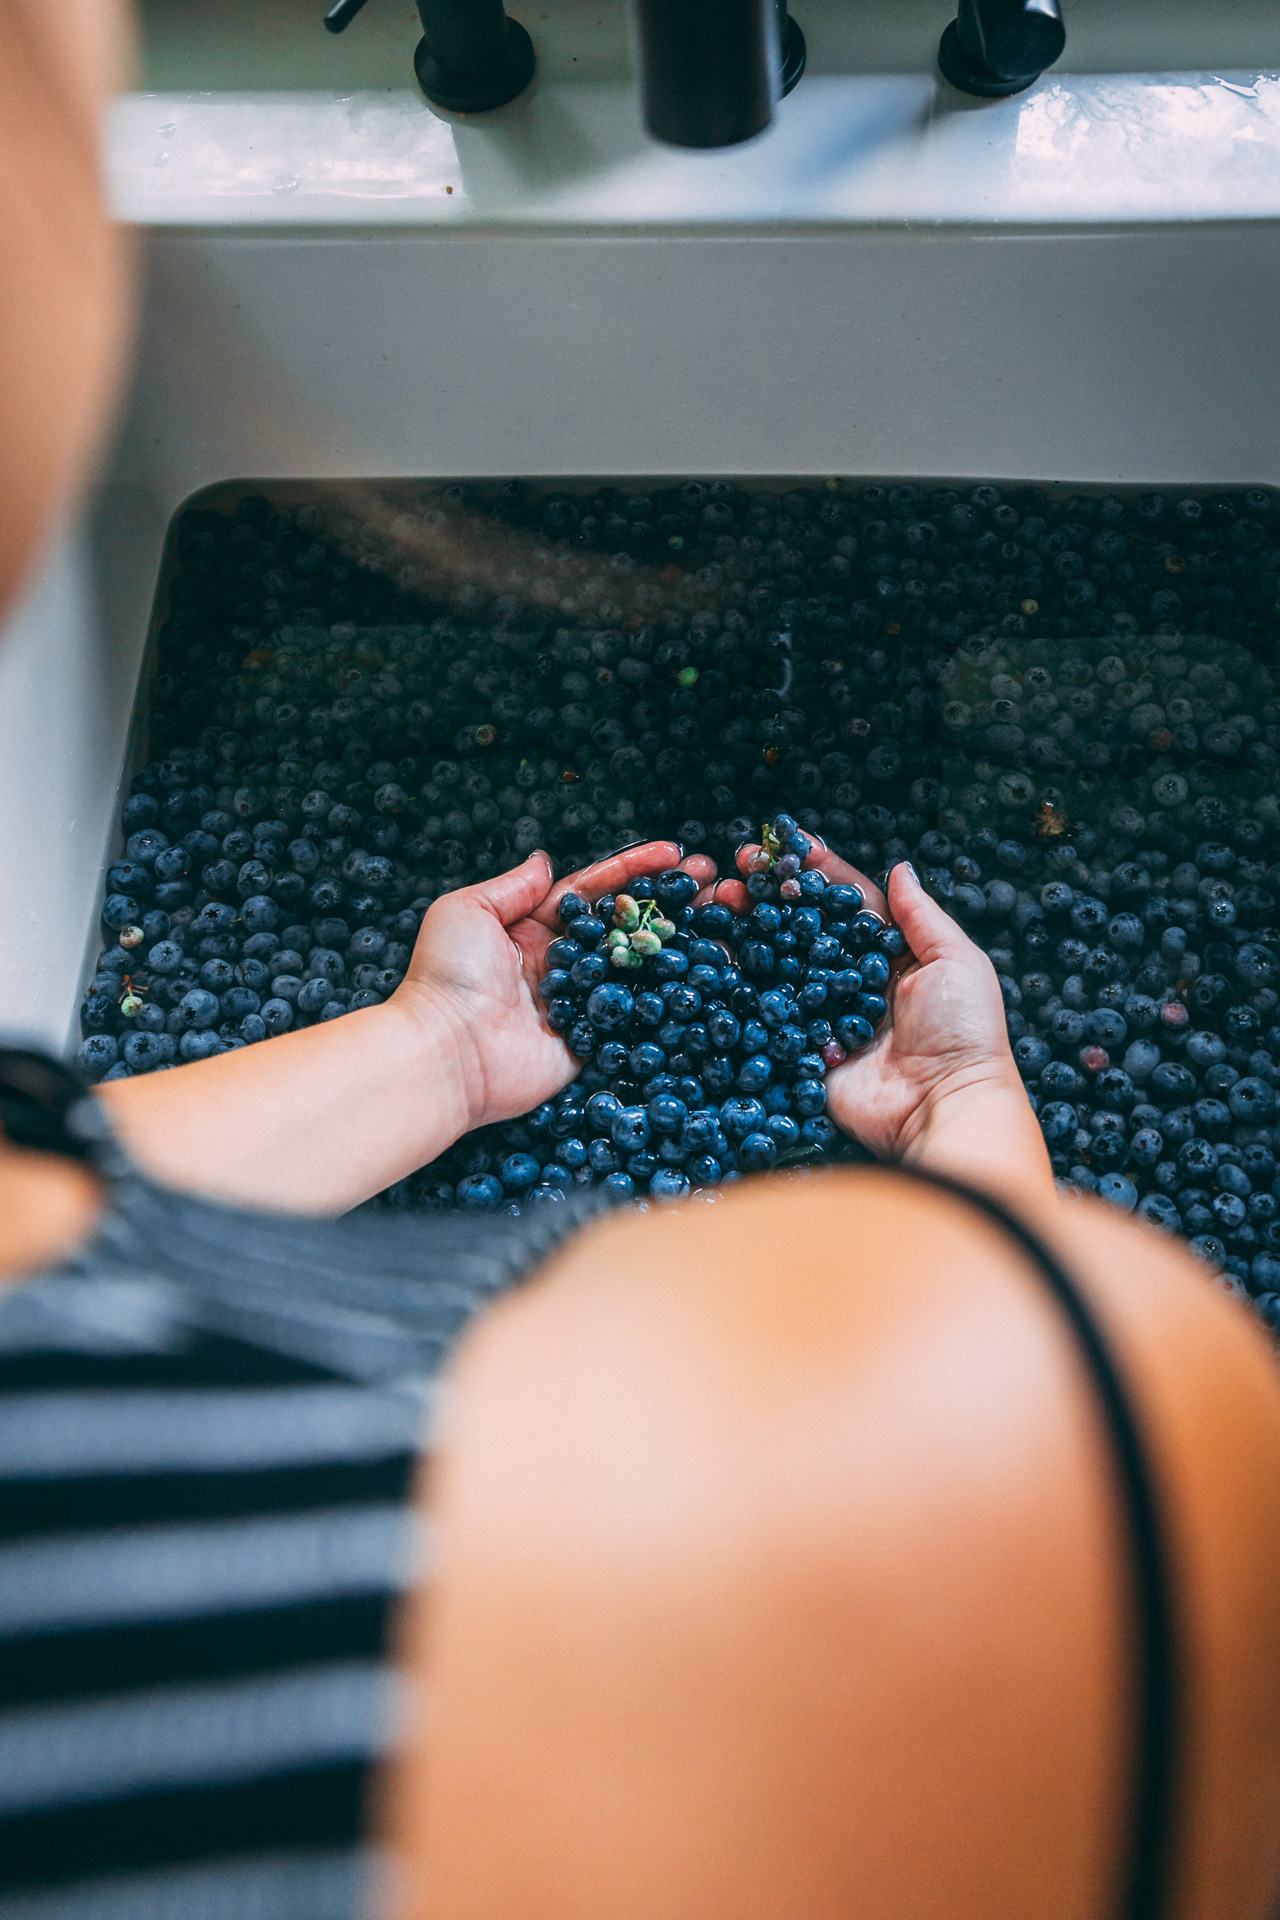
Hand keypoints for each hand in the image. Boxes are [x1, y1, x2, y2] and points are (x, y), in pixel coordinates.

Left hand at [397, 843, 716, 1135]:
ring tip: (725, 916)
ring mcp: (579, 1003)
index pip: (592, 891)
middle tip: (713, 880)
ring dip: (682, 940)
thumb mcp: (467, 911)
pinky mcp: (592, 1041)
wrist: (446, 1053)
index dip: (633, 871)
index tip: (675, 854)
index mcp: (531, 930)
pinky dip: (674, 994)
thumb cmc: (448, 976)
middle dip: (669, 900)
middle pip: (624, 925)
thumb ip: (511, 886)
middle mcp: (560, 964)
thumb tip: (545, 861)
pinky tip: (710, 972)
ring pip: (639, 965)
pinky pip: (638, 1013)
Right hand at [718, 842, 1052, 1203]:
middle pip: (803, 930)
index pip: (846, 904)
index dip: (816, 873)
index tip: (785, 844)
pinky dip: (736, 986)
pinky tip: (711, 953)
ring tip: (716, 901)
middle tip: (736, 868)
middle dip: (769, 896)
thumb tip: (900, 868)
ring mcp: (824, 1018)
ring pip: (777, 965)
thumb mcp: (955, 962)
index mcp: (891, 957)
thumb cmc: (963, 1032)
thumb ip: (920, 917)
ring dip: (746, 931)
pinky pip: (765, 1015)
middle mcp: (853, 983)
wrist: (943, 1108)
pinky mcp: (802, 1052)